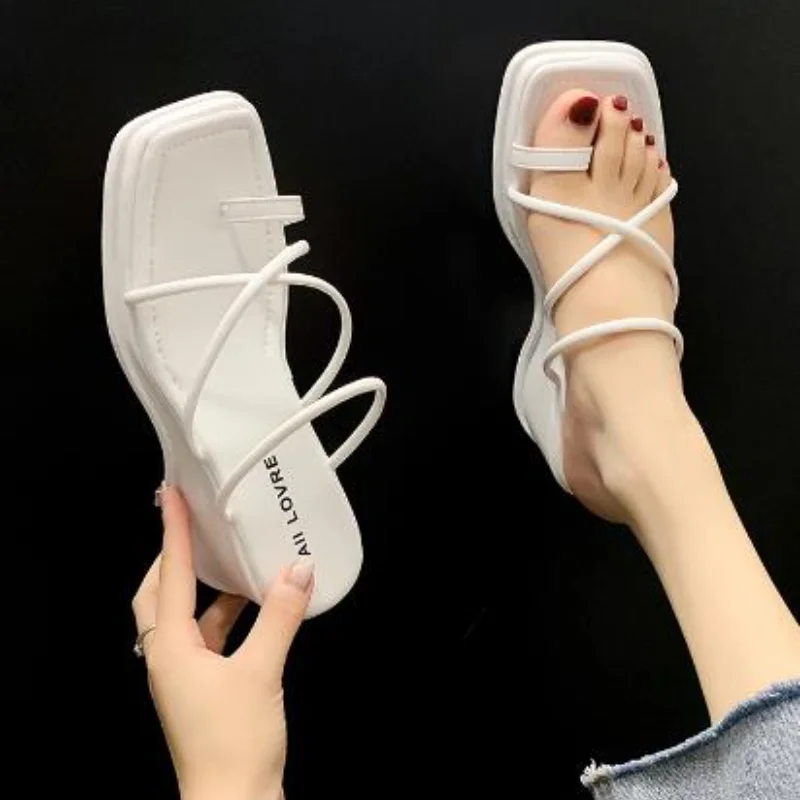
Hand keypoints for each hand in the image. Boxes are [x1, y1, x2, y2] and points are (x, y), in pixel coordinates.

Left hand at [131, 486, 313, 799]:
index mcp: (169, 648)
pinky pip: (207, 638)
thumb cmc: (234, 743)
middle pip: (158, 595)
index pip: (170, 575)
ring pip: (184, 617)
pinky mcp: (202, 689)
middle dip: (173, 559)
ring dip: (205, 588)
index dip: (173, 532)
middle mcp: (167, 657)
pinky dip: (225, 617)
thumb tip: (298, 569)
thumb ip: (280, 616)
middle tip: (192, 528)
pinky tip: (252, 608)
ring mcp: (183, 675)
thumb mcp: (261, 671)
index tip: (170, 496)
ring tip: (230, 562)